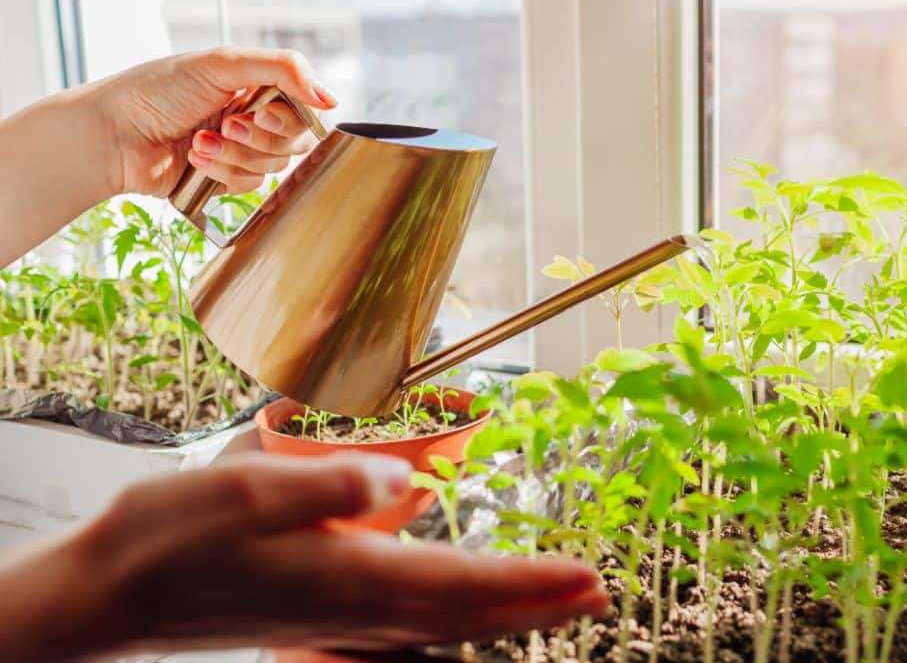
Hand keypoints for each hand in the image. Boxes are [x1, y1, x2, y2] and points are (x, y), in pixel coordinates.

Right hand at [0, 454, 607, 658]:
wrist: (113, 595)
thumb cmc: (171, 537)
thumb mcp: (244, 489)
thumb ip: (329, 486)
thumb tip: (402, 479)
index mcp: (348, 574)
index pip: (463, 583)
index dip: (530, 583)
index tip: (585, 578)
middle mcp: (355, 608)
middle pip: (468, 614)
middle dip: (538, 606)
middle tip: (596, 593)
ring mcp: (338, 620)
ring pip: (444, 624)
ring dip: (506, 613)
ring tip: (553, 601)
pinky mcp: (321, 616)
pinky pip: (411, 624)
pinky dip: (456, 615)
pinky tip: (463, 605)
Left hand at [92, 46, 335, 197]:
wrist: (114, 135)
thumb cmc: (156, 90)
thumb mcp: (221, 63)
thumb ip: (283, 69)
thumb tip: (331, 98)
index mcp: (256, 84)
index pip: (305, 104)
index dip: (292, 113)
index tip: (261, 109)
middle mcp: (254, 116)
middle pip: (297, 138)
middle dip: (260, 135)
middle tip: (227, 123)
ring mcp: (242, 149)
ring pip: (275, 165)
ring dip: (236, 154)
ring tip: (200, 140)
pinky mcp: (228, 179)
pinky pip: (252, 185)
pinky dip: (224, 172)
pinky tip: (195, 159)